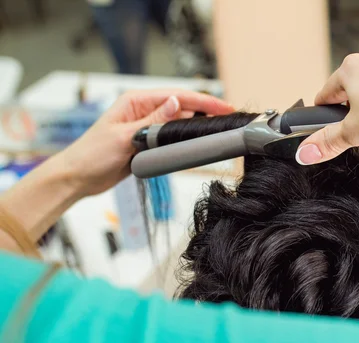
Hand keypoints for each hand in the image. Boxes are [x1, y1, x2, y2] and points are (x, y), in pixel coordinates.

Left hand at [56, 89, 233, 195]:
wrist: (78, 178)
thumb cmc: (93, 155)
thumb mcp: (124, 136)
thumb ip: (153, 120)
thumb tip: (178, 102)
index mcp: (136, 101)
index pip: (177, 97)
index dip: (203, 101)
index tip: (224, 106)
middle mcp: (143, 111)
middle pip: (182, 106)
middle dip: (206, 110)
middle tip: (229, 118)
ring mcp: (146, 126)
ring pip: (179, 122)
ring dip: (198, 124)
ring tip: (220, 128)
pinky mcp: (147, 142)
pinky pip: (171, 137)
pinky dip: (186, 138)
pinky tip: (199, 141)